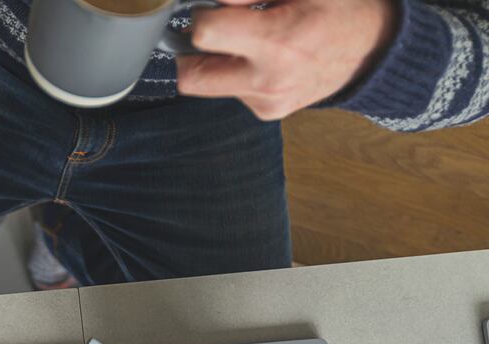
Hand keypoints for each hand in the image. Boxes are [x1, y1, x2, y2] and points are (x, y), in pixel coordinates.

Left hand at [177, 0, 398, 119]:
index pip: (205, 34)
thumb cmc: (339, 8)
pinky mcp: (267, 113)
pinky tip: (263, 56)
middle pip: (190, 77)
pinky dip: (236, 72)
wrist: (374, 50)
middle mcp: (268, 80)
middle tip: (210, 29)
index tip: (213, 7)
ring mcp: (266, 102)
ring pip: (207, 86)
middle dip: (190, 51)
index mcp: (277, 41)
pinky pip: (231, 92)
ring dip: (214, 60)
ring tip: (245, 39)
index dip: (202, 15)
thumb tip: (212, 1)